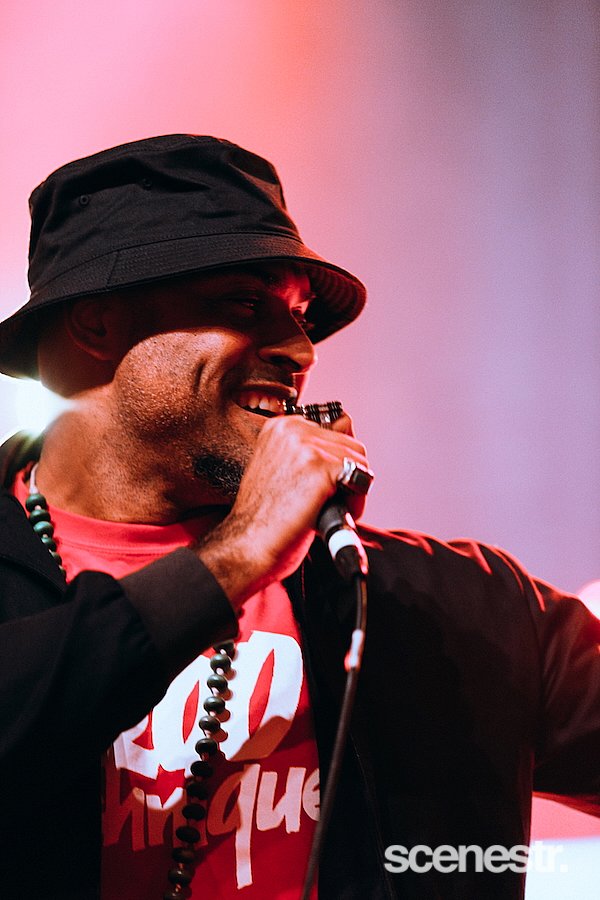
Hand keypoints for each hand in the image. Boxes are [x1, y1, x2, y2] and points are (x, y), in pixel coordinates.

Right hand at [195, 412, 369, 607]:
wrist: (247, 545)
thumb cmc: (265, 517)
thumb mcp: (283, 469)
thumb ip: (310, 452)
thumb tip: (348, 426)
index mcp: (282, 426)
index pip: (337, 433)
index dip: (335, 466)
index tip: (315, 488)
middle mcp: (292, 428)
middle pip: (352, 446)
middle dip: (346, 479)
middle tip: (321, 504)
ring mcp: (305, 444)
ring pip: (359, 461)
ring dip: (352, 492)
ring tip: (323, 510)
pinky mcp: (319, 465)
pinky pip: (361, 478)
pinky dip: (354, 504)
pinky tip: (328, 514)